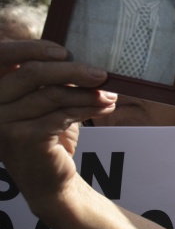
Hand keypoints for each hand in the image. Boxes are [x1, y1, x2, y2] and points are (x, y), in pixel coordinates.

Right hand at [0, 40, 115, 213]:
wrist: (49, 180)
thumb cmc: (48, 135)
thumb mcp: (45, 102)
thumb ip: (49, 80)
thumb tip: (80, 56)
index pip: (4, 57)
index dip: (32, 48)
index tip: (65, 52)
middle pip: (32, 73)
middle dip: (72, 70)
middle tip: (101, 74)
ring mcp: (3, 122)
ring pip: (52, 94)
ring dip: (87, 93)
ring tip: (110, 95)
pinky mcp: (23, 137)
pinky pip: (62, 114)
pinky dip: (89, 108)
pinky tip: (105, 107)